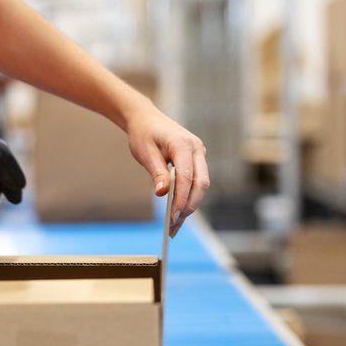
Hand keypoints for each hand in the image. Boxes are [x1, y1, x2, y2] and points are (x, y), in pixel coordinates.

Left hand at [125, 101, 208, 237]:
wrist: (146, 119)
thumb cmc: (143, 134)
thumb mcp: (145, 153)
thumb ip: (156, 173)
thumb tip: (162, 194)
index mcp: (183, 144)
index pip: (187, 176)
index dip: (181, 198)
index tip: (173, 216)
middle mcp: (197, 149)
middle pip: (201, 183)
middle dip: (189, 206)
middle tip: (174, 225)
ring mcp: (199, 154)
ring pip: (201, 185)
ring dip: (189, 205)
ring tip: (174, 226)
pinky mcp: (196, 161)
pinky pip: (196, 182)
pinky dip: (188, 198)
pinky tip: (178, 214)